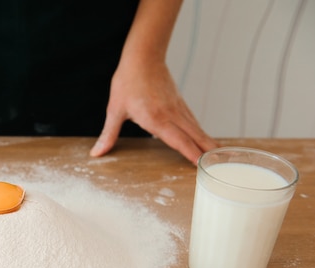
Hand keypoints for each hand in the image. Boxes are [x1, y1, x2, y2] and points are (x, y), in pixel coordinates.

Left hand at [90, 61, 217, 163]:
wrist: (142, 56)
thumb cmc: (127, 82)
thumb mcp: (115, 110)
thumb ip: (108, 134)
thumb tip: (96, 152)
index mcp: (155, 118)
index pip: (177, 140)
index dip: (189, 152)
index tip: (200, 163)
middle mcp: (171, 114)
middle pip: (193, 135)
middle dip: (205, 150)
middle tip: (217, 165)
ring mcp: (177, 107)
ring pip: (195, 127)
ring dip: (205, 140)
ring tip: (215, 154)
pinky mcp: (179, 101)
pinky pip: (191, 119)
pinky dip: (199, 130)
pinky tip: (201, 136)